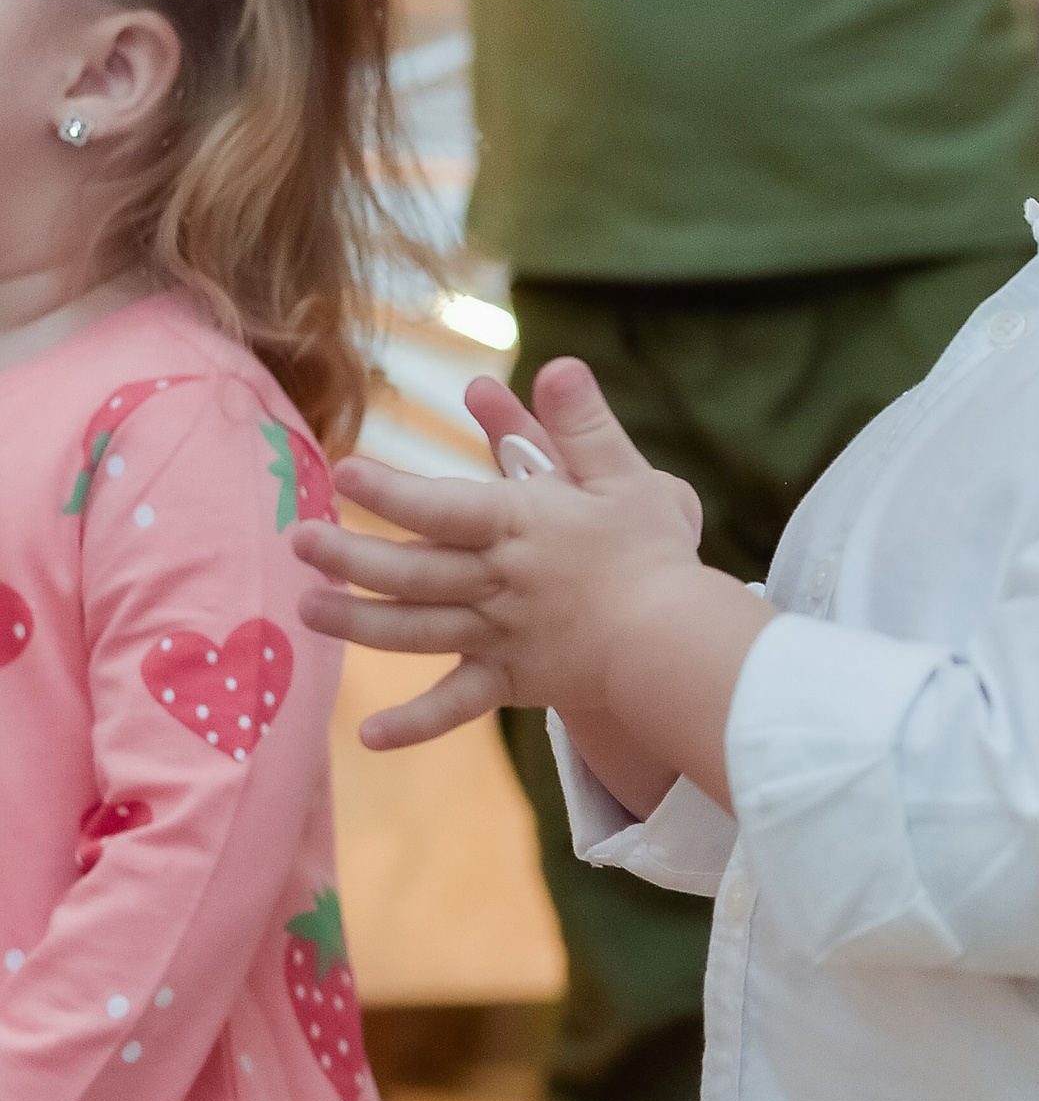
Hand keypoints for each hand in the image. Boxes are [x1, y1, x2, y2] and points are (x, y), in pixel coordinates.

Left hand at [292, 361, 716, 752]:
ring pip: (415, 631)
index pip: (443, 506)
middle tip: (300, 542)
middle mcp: (497, 583)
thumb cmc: (652, 554)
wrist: (675, 642)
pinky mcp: (512, 681)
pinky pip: (455, 706)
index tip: (344, 475)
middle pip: (411, 571)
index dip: (391, 491)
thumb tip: (559, 364)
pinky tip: (369, 736)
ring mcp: (499, 636)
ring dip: (356, 623)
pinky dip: (413, 725)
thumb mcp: (624, 475)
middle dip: (349, 557)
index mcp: (520, 527)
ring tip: (307, 610)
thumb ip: (583, 421)